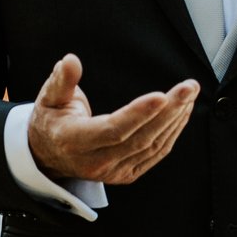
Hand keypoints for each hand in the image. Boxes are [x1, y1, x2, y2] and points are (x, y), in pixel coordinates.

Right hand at [24, 54, 197, 185]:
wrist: (48, 156)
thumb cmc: (51, 122)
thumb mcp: (49, 98)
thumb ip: (61, 80)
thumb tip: (71, 61)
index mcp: (73, 141)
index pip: (112, 129)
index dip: (138, 114)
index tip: (161, 96)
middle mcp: (94, 161)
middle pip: (139, 138)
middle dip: (169, 111)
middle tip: (188, 87)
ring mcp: (112, 171)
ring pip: (151, 147)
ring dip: (175, 120)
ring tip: (189, 95)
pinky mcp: (125, 174)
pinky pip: (154, 154)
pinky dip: (172, 133)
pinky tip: (182, 113)